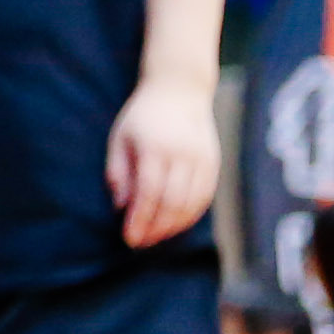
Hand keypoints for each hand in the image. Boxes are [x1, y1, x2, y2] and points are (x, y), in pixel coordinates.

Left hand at [108, 77, 219, 250]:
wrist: (180, 90)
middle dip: (155, 228)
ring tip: (154, 237)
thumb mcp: (120, 138)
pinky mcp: (214, 164)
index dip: (140, 219)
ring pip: (192, 203)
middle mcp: (183, 154)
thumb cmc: (142, 116)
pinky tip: (175, 224)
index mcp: (156, 147)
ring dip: (173, 226)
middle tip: (139, 243)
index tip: (129, 237)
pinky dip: (191, 215)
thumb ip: (119, 172)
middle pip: (172, 202)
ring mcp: (203, 159)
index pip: (149, 192)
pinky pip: (205, 197)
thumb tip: (121, 206)